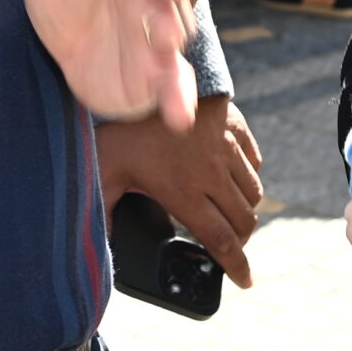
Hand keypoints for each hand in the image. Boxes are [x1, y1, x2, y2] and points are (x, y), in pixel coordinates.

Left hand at [96, 94, 263, 286]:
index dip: (237, 267)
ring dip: (246, 210)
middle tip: (230, 249)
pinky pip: (254, 159)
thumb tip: (97, 251)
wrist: (144, 68)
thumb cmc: (118, 124)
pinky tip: (232, 177)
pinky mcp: (233, 123)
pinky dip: (249, 175)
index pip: (221, 241)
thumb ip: (101, 212)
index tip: (246, 282)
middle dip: (241, 242)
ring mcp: (225, 145)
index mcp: (184, 190)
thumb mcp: (102, 171)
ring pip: (253, 191)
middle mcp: (211, 171)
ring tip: (230, 216)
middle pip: (244, 221)